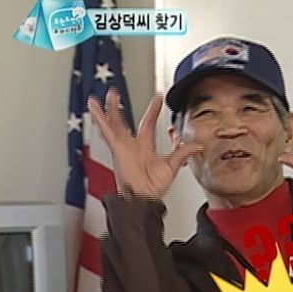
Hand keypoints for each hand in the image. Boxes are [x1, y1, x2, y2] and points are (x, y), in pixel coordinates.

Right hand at [87, 87, 202, 199]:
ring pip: (113, 124)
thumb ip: (183, 153)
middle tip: (115, 93)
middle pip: (122, 122)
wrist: (144, 198)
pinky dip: (101, 120)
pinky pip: (107, 132)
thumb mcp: (172, 166)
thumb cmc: (153, 187)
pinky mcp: (117, 149)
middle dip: (118, 108)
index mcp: (144, 147)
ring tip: (104, 96)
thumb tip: (197, 146)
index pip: (148, 123)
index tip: (158, 98)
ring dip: (108, 110)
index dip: (153, 111)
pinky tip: (95, 109)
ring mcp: (122, 147)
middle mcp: (131, 146)